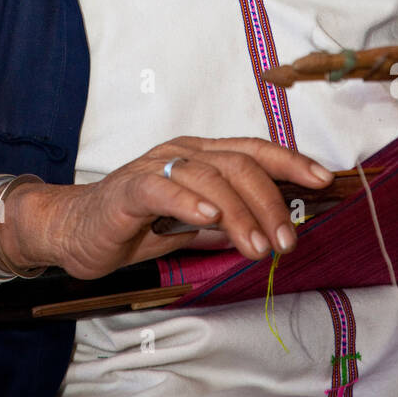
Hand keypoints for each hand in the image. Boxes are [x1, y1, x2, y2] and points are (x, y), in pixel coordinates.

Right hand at [0, 136, 333, 280]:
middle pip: (238, 163)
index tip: (323, 179)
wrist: (74, 232)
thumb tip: (271, 230)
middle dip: (270, 201)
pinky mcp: (129, 187)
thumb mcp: (192, 228)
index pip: (253, 150)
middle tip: (286, 241)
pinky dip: (190, 200)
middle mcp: (182, 152)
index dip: (290, 161)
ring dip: (239, 211)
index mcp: (200, 155)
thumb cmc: (135, 227)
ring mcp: (155, 165)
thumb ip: (227, 223)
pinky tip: (210, 217)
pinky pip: (163, 186)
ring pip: (208, 175)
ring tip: (258, 246)